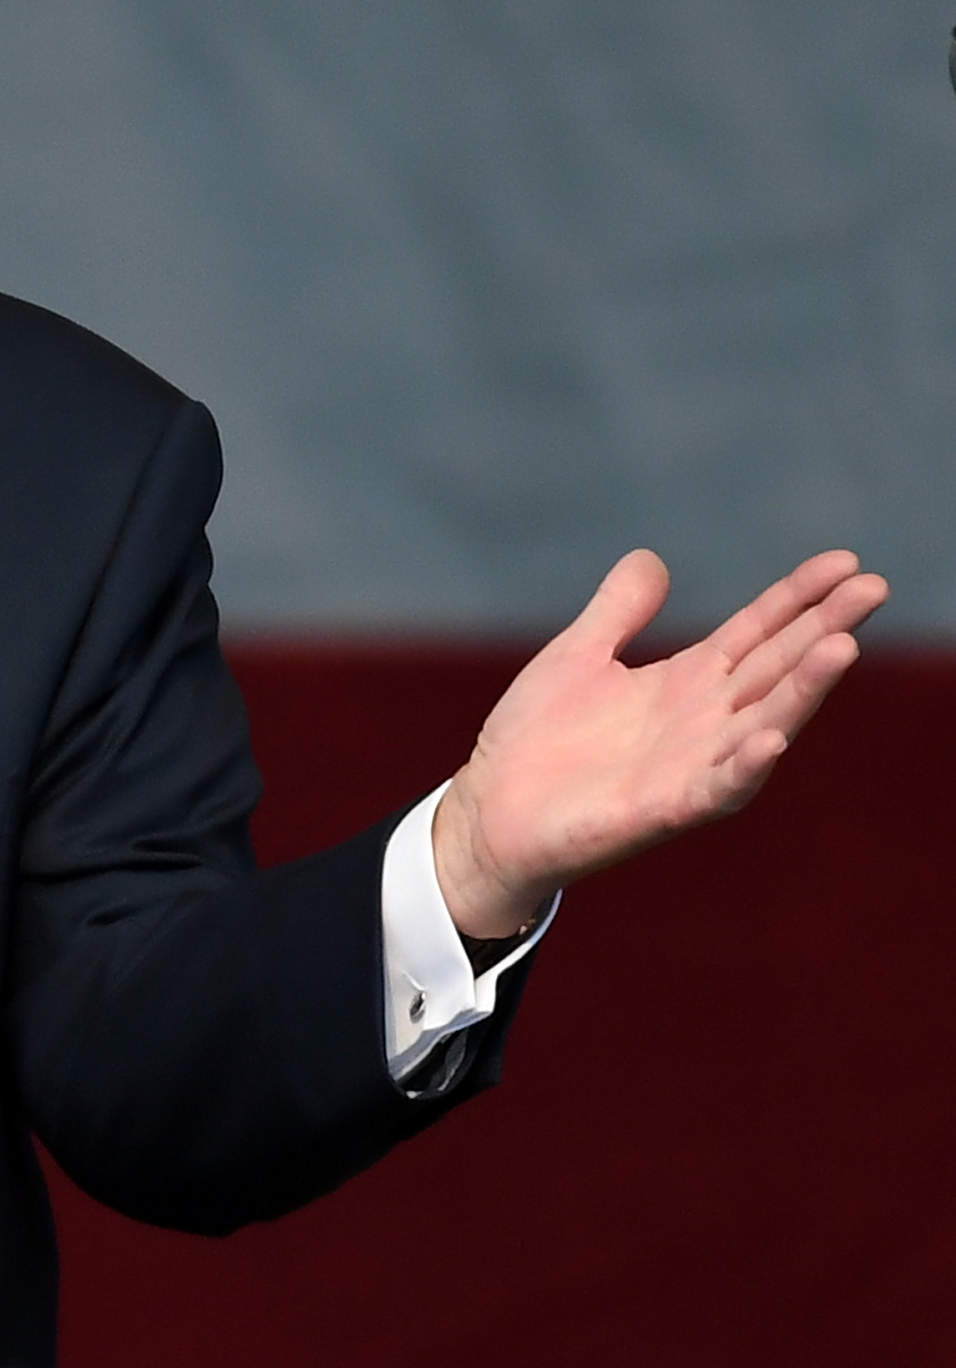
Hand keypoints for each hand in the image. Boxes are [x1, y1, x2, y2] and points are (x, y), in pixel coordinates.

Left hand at [433, 548, 888, 936]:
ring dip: (804, 691)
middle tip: (874, 588)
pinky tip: (768, 740)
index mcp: (688, 681)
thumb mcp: (577, 656)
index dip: (798, 597)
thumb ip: (618, 611)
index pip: (758, 630)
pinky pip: (717, 787)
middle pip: (777, 667)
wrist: (493, 809)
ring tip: (841, 649)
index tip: (847, 562)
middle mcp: (706, 720)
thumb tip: (652, 558)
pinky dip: (744, 766)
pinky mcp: (666, 808)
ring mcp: (693, 765)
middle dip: (825, 630)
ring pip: (764, 722)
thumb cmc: (537, 738)